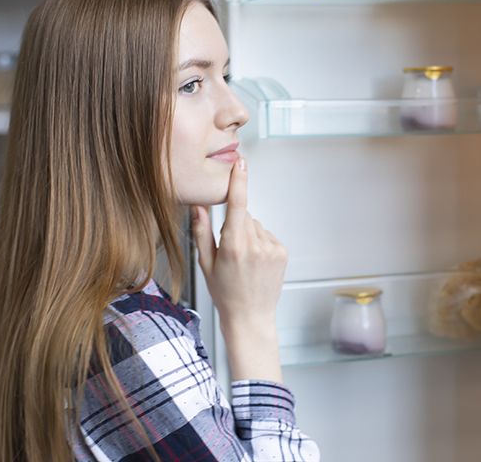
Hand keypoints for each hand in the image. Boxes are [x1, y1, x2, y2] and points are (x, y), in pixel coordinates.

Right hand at [191, 156, 285, 381]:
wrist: (251, 317)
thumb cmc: (225, 293)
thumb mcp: (205, 264)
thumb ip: (201, 232)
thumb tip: (198, 206)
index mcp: (234, 247)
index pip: (237, 206)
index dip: (239, 182)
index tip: (241, 163)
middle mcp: (255, 245)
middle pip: (244, 216)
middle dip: (235, 226)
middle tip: (230, 252)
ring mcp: (272, 248)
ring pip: (255, 226)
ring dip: (248, 236)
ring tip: (244, 261)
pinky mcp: (282, 251)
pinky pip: (267, 235)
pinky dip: (260, 243)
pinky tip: (255, 263)